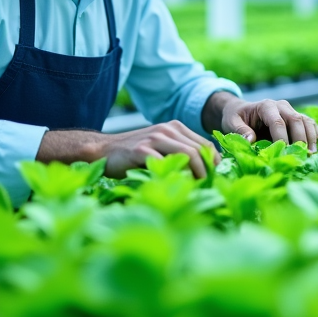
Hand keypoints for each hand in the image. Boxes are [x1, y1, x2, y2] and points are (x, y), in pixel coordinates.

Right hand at [99, 121, 218, 178]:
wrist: (102, 151)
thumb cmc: (134, 155)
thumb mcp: (160, 148)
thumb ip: (179, 153)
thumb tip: (206, 172)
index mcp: (175, 127)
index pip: (205, 144)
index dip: (214, 162)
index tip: (215, 179)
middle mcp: (167, 129)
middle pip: (199, 150)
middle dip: (208, 171)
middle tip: (209, 188)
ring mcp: (154, 138)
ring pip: (187, 154)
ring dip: (196, 174)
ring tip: (197, 189)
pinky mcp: (141, 150)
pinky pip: (165, 163)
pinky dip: (175, 176)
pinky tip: (177, 187)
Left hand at [203, 91, 317, 151]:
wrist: (241, 110)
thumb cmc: (235, 117)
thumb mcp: (231, 122)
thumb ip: (239, 130)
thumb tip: (250, 140)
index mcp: (266, 106)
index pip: (278, 121)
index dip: (283, 137)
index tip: (285, 152)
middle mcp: (281, 106)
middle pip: (296, 120)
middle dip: (301, 139)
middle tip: (304, 156)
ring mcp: (291, 111)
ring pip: (306, 121)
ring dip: (312, 138)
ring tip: (313, 154)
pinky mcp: (296, 118)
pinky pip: (310, 124)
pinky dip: (316, 135)